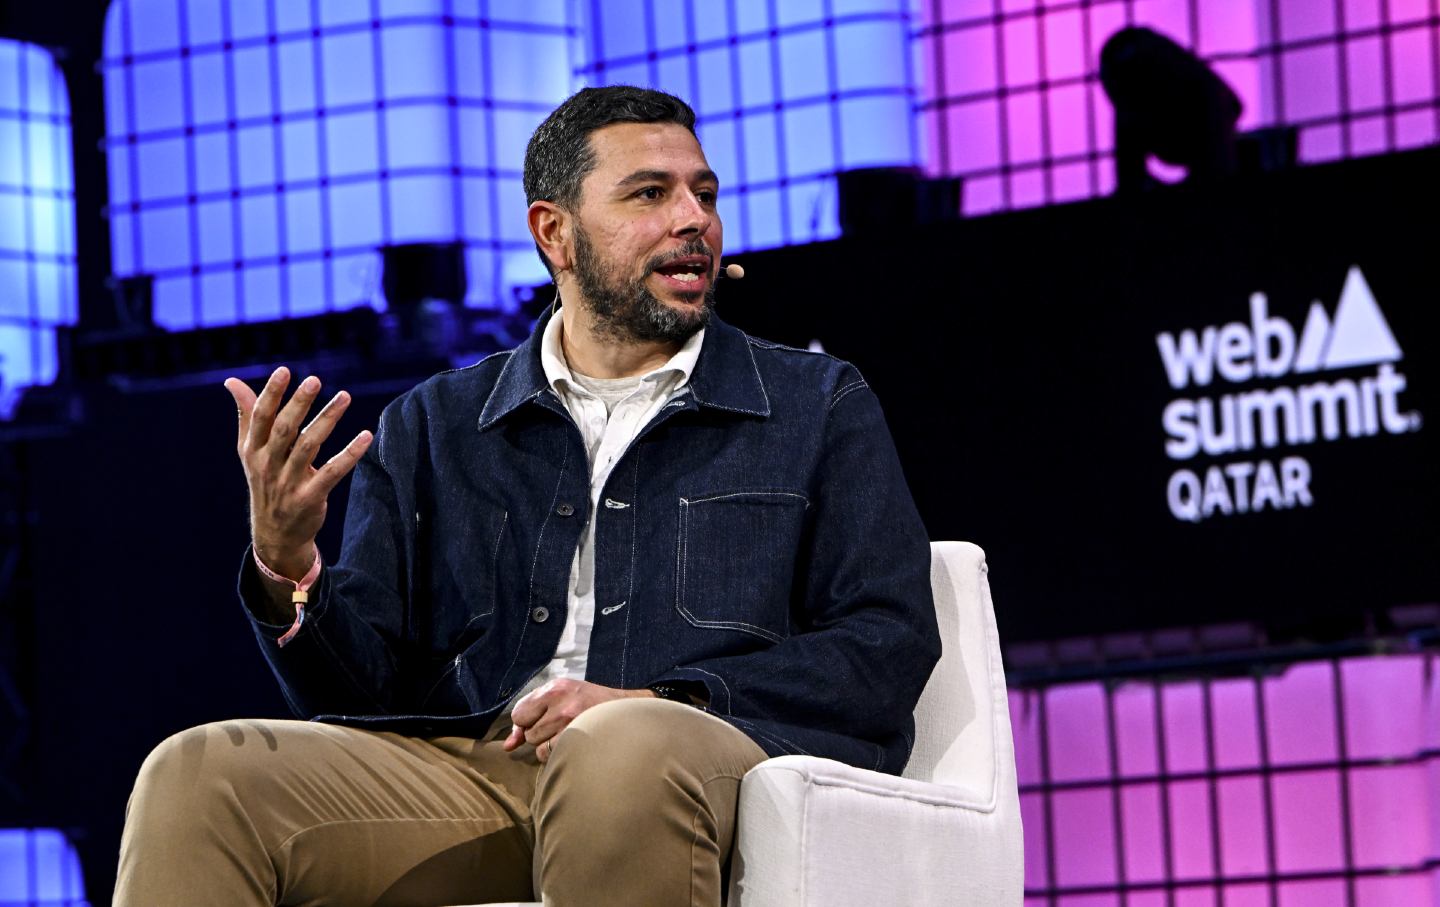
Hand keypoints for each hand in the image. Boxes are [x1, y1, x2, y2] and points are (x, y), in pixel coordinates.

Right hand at [224, 367, 373, 578]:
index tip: (284, 371)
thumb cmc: (265, 482)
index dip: (271, 393)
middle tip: (315, 380)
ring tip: (345, 396)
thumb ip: (247, 415)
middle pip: (284, 429)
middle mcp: (267, 465)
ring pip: (309, 446)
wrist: (275, 534)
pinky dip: (350, 454)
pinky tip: (366, 436)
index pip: (260, 417)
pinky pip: (333, 472)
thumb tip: (232, 382)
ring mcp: (288, 483)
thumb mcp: (250, 452)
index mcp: (252, 450)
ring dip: (328, 419)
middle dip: (299, 403)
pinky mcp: (310, 497)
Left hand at [503, 679, 654, 761]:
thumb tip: (508, 745)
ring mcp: (569, 718)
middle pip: (528, 732)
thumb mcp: (562, 700)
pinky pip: (549, 754)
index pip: (519, 713)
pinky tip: (572, 746)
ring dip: (548, 747)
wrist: (628, 712)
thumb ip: (531, 717)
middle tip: (561, 728)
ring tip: (568, 737)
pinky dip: (557, 755)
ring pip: (537, 745)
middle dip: (540, 735)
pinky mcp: (576, 735)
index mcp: (556, 687)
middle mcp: (560, 699)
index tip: (542, 722)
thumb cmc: (592, 706)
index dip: (527, 723)